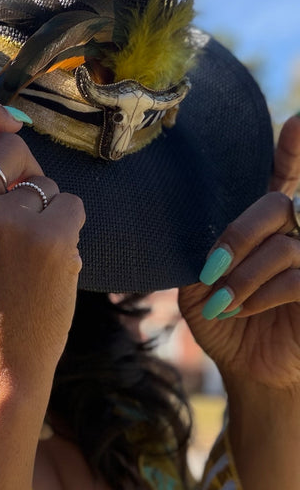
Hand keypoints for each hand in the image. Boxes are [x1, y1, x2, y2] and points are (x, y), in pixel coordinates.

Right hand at [0, 97, 84, 489]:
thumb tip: (5, 129)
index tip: (5, 117)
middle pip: (9, 149)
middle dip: (24, 175)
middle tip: (17, 226)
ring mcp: (5, 218)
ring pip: (44, 181)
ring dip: (46, 210)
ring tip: (26, 259)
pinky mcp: (48, 235)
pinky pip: (72, 205)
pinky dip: (69, 232)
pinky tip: (49, 268)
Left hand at [179, 115, 299, 393]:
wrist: (245, 367)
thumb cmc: (223, 319)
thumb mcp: (199, 284)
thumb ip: (204, 252)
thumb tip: (204, 240)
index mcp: (264, 224)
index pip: (282, 176)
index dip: (294, 150)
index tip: (299, 122)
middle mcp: (294, 234)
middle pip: (276, 206)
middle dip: (237, 237)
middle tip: (210, 271)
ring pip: (284, 246)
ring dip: (244, 276)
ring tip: (221, 302)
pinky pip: (297, 277)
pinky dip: (264, 292)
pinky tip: (244, 308)